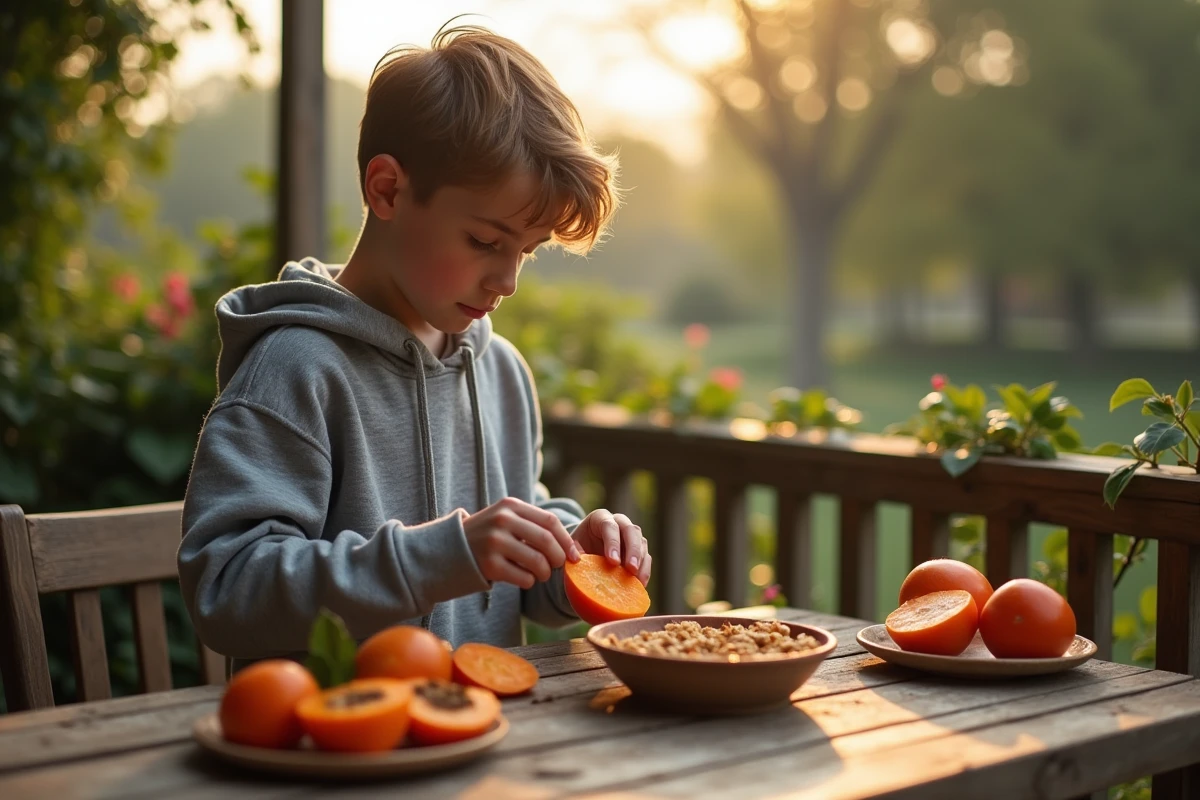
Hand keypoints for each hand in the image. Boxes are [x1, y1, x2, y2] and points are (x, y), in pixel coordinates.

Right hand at [462, 497, 580, 588]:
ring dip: (545, 573)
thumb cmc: (486, 538)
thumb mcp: (505, 520)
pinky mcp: (488, 564)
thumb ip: (533, 526)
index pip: (550, 521)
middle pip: (546, 541)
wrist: (446, 551)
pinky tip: (523, 579)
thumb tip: (572, 547)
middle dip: (558, 558)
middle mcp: (502, 520)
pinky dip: (530, 582)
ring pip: (537, 561)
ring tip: (540, 575)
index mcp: (510, 506)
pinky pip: (524, 578)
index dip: (567, 540)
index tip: (575, 555)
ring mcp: (494, 542)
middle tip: (557, 567)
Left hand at [571, 509, 650, 585]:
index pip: (609, 526)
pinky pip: (646, 557)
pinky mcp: (638, 549)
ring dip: (641, 562)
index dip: (612, 542)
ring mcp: (630, 535)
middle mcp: (619, 522)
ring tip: (637, 581)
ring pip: (641, 543)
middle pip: (631, 530)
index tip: (613, 562)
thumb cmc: (575, 548)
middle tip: (631, 569)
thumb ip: (572, 552)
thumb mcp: (570, 548)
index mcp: (600, 518)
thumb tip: (577, 562)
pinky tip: (640, 585)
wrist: (584, 551)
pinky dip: (644, 571)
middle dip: (632, 550)